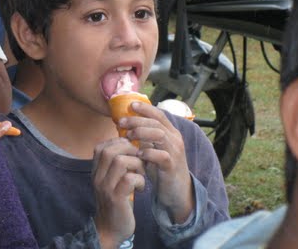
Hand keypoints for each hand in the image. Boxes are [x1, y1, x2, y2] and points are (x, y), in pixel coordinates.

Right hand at [92, 138, 144, 247]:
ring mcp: (105, 187)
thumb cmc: (116, 202)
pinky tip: (141, 188)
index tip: (131, 152)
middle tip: (139, 161)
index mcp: (95, 171)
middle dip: (129, 151)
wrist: (110, 229)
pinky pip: (129, 179)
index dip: (118, 143)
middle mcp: (97, 177)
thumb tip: (129, 145)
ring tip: (141, 174)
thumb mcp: (111, 180)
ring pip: (120, 161)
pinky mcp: (116, 198)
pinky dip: (139, 180)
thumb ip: (115, 165)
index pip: (101, 147)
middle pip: (109, 150)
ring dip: (136, 165)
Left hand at [119, 102, 194, 222]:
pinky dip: (149, 153)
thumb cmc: (161, 168)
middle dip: (137, 120)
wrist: (176, 192)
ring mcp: (175, 153)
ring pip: (160, 135)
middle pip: (156, 123)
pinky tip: (138, 154)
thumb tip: (124, 124)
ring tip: (128, 136)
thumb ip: (143, 137)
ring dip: (142, 133)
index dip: (145, 108)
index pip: (159, 115)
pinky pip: (162, 155)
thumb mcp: (152, 149)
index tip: (130, 105)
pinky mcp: (173, 167)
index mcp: (170, 133)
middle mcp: (175, 140)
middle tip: (121, 122)